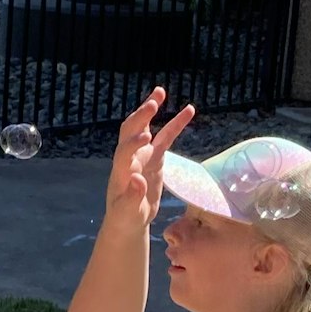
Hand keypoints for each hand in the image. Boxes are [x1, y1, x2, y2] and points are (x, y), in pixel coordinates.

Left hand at [106, 87, 195, 231]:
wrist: (129, 219)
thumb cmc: (126, 217)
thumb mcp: (128, 212)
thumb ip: (132, 197)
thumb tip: (137, 179)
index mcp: (121, 170)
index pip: (124, 152)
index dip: (133, 143)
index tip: (146, 136)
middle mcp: (130, 157)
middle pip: (130, 130)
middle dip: (140, 117)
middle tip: (153, 103)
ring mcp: (142, 155)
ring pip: (147, 127)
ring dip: (151, 109)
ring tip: (160, 91)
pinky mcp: (155, 157)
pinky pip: (166, 137)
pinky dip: (176, 124)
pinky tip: (189, 110)